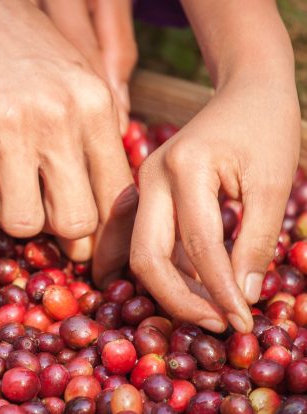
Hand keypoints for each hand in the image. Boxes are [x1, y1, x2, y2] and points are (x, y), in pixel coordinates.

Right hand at [0, 0, 136, 283]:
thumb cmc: (10, 38)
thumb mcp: (69, 72)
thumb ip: (89, 132)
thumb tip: (100, 205)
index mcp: (96, 104)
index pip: (117, 197)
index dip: (101, 233)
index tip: (81, 243)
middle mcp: (60, 117)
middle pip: (74, 222)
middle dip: (52, 231)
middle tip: (33, 211)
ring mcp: (10, 124)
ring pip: (22, 222)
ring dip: (6, 213)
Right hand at [130, 79, 299, 331]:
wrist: (244, 89)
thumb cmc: (267, 128)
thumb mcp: (273, 184)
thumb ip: (256, 242)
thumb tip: (242, 298)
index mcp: (184, 168)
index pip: (198, 245)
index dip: (220, 290)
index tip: (242, 322)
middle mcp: (150, 177)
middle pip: (148, 256)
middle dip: (180, 300)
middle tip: (216, 324)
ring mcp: (140, 185)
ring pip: (138, 254)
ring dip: (168, 290)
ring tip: (206, 312)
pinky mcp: (142, 194)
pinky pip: (141, 242)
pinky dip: (160, 270)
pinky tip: (182, 291)